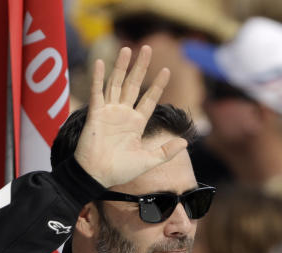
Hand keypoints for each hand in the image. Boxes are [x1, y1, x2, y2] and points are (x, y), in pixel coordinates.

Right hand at [73, 46, 187, 187]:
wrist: (97, 175)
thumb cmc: (120, 171)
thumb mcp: (148, 161)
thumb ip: (166, 152)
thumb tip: (186, 142)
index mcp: (136, 123)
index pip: (149, 99)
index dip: (157, 85)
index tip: (166, 70)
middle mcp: (123, 114)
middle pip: (134, 85)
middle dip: (140, 67)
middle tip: (147, 48)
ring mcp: (109, 112)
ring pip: (116, 83)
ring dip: (121, 66)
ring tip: (127, 49)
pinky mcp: (95, 113)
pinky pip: (96, 92)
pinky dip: (97, 77)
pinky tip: (99, 62)